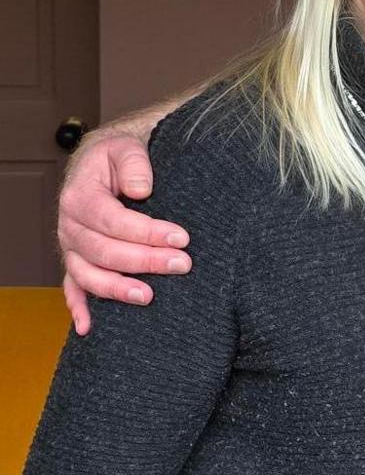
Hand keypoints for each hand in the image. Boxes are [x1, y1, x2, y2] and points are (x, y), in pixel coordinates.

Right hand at [58, 128, 189, 334]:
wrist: (103, 162)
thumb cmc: (118, 156)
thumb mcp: (126, 147)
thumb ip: (134, 164)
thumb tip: (141, 190)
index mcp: (80, 196)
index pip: (113, 221)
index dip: (147, 232)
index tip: (182, 238)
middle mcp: (70, 225)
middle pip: (104, 251)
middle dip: (145, 261)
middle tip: (183, 264)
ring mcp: (72, 247)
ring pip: (88, 274)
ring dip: (118, 289)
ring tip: (150, 297)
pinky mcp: (77, 260)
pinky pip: (72, 288)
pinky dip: (79, 308)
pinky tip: (91, 327)